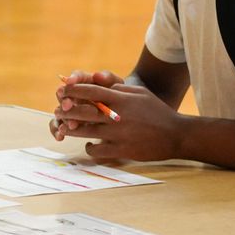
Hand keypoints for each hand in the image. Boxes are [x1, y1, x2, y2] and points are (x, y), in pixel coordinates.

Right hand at [49, 69, 123, 135]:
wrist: (121, 113)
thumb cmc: (117, 95)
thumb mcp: (117, 85)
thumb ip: (108, 78)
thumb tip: (97, 75)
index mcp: (85, 82)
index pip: (76, 77)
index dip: (72, 79)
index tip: (70, 82)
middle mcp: (73, 94)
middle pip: (63, 95)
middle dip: (65, 100)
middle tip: (68, 106)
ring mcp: (70, 109)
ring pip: (59, 112)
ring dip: (63, 118)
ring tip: (71, 125)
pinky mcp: (69, 122)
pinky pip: (58, 126)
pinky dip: (57, 131)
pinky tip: (60, 137)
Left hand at [51, 82, 181, 161]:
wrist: (176, 135)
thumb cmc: (156, 111)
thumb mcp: (139, 93)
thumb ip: (118, 88)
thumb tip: (98, 84)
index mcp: (121, 99)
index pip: (91, 91)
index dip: (73, 90)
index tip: (62, 90)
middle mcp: (117, 115)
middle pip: (83, 111)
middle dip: (67, 110)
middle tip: (58, 110)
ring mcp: (118, 134)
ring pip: (86, 131)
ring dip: (72, 128)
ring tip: (65, 127)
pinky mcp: (121, 150)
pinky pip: (97, 149)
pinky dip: (89, 146)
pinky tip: (88, 143)